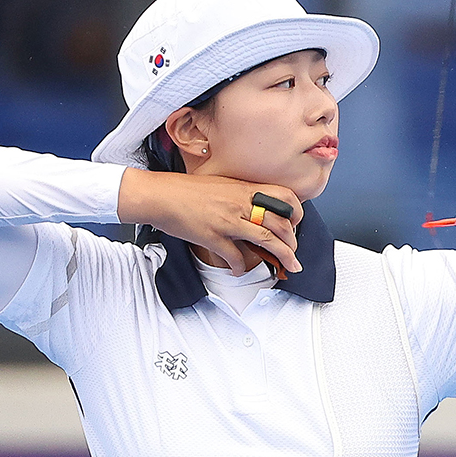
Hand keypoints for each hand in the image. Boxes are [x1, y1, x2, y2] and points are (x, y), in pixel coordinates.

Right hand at [118, 169, 304, 274]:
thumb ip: (240, 196)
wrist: (159, 194)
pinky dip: (241, 267)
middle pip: (280, 223)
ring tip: (289, 266)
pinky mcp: (213, 236)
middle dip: (292, 241)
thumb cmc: (186, 190)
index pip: (284, 196)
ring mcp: (228, 221)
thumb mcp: (222, 185)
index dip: (296, 211)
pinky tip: (241, 271)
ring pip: (266, 240)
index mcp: (244, 189)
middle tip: (293, 252)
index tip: (296, 222)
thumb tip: (255, 209)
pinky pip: (235, 256)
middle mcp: (240, 204)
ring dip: (283, 256)